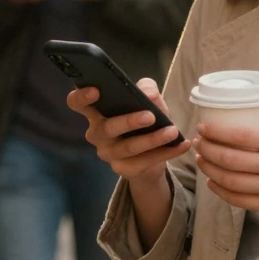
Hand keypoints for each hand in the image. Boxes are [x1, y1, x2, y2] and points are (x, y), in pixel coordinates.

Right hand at [69, 79, 189, 183]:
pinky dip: (166, 153)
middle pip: (106, 128)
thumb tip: (149, 94)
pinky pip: (144, 162)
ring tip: (173, 131)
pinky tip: (181, 145)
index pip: (76, 103)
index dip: (81, 97)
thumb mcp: (149, 100)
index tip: (96, 90)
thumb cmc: (144, 120)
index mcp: (96, 112)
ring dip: (153, 139)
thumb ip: (147, 90)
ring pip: (128, 148)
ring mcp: (108, 153)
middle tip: (151, 116)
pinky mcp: (123, 170)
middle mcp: (97, 133)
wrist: (152, 154)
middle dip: (129, 121)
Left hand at [193, 115, 258, 236]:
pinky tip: (213, 183)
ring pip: (230, 181)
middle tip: (197, 142)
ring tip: (201, 160)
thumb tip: (248, 111)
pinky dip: (221, 191)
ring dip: (209, 170)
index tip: (203, 127)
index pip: (241, 136)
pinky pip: (239, 201)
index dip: (216, 132)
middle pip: (230, 159)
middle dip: (207, 150)